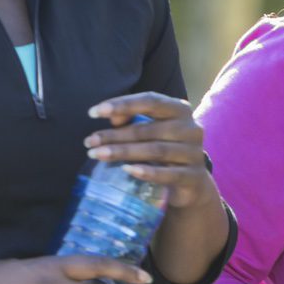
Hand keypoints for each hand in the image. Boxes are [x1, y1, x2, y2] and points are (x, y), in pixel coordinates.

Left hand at [86, 92, 220, 211]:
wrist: (192, 183)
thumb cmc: (164, 149)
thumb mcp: (150, 131)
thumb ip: (132, 120)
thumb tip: (112, 118)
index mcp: (179, 110)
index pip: (150, 101)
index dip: (121, 104)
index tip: (93, 112)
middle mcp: (191, 128)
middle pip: (148, 129)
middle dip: (115, 135)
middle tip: (89, 141)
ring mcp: (194, 154)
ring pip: (155, 150)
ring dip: (123, 152)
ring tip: (97, 155)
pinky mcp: (193, 177)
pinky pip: (168, 174)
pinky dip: (147, 172)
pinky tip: (127, 170)